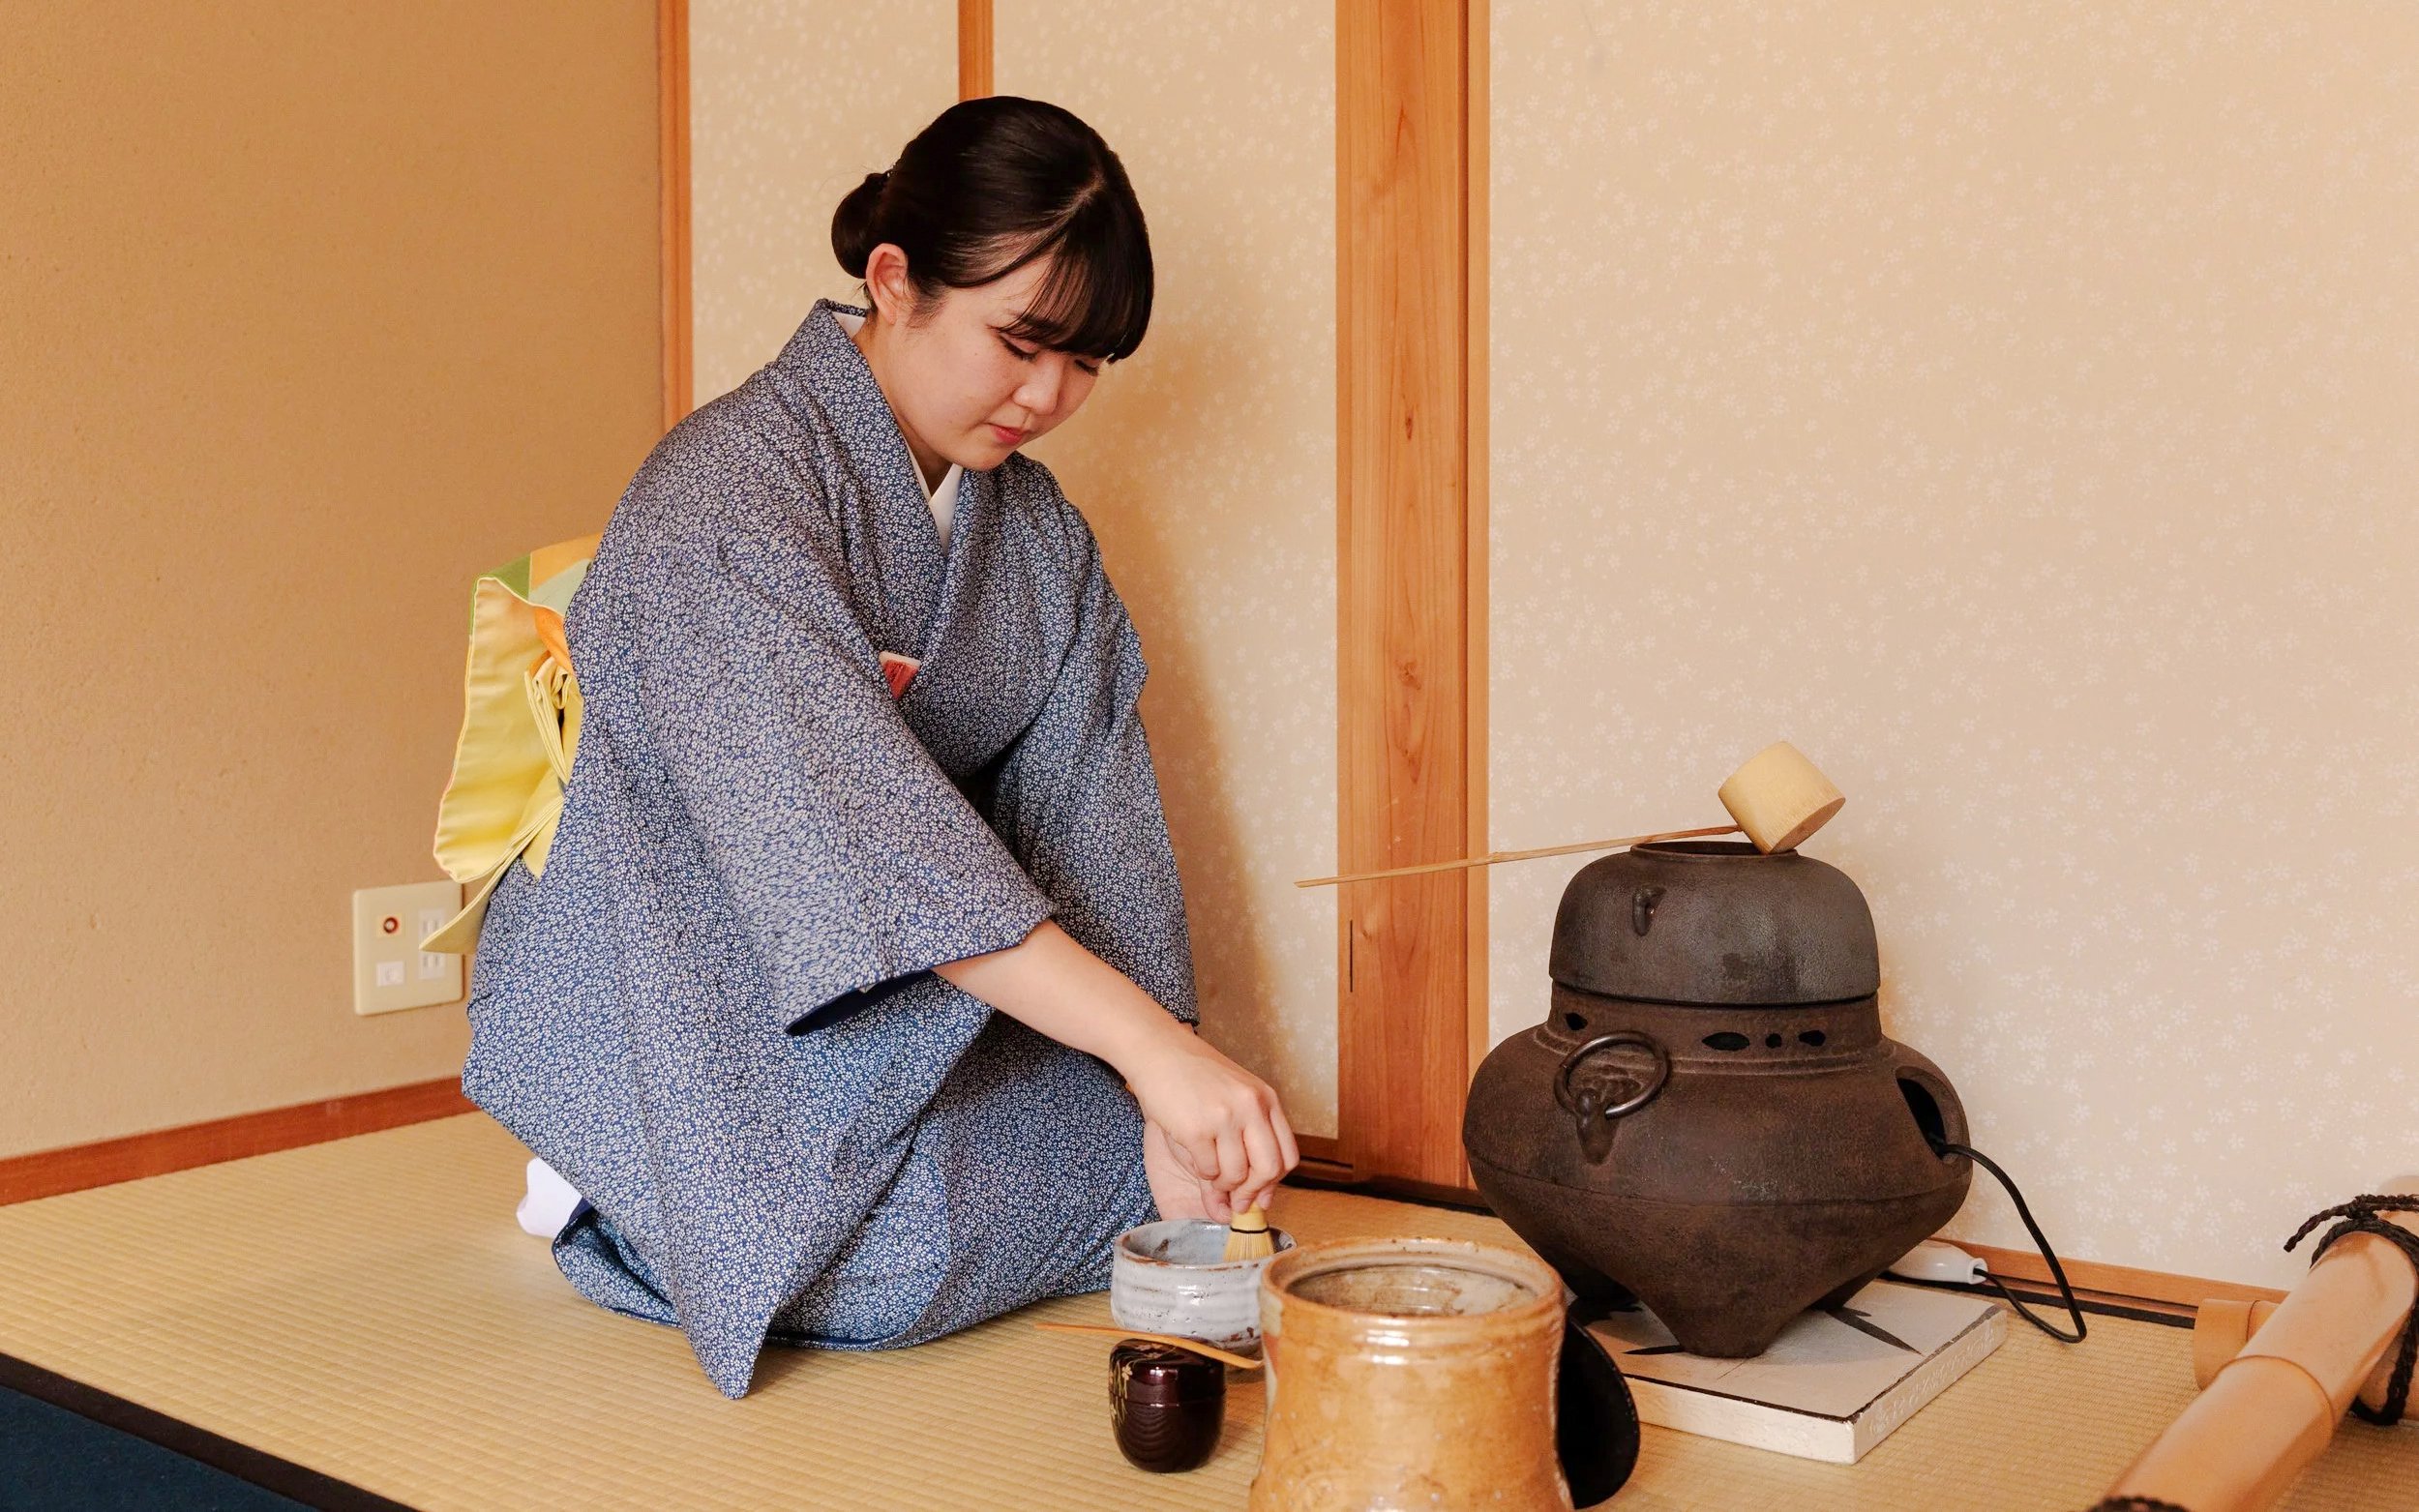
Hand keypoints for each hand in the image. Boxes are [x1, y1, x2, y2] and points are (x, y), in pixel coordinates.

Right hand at [1119, 1022, 1298, 1221]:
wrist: (1159, 1051)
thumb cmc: (1196, 1076)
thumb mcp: (1234, 1098)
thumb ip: (1249, 1141)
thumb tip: (1255, 1203)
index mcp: (1266, 1099)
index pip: (1288, 1156)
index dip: (1274, 1182)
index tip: (1258, 1195)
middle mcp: (1251, 1106)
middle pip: (1268, 1170)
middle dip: (1251, 1192)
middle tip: (1235, 1201)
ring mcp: (1224, 1116)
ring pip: (1235, 1175)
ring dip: (1221, 1183)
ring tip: (1210, 1170)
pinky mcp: (1196, 1128)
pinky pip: (1207, 1170)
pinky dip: (1202, 1172)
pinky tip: (1195, 1154)